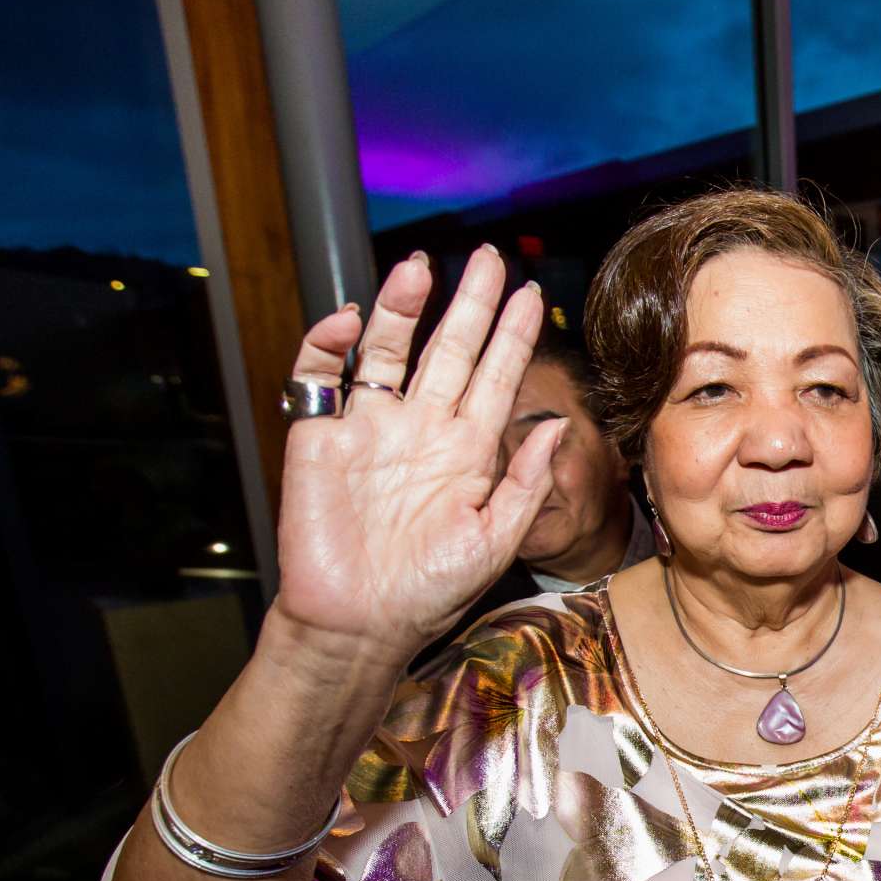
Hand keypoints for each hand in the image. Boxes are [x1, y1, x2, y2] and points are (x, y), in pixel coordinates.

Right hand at [272, 246, 564, 661]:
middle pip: (447, 349)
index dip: (511, 336)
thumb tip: (561, 424)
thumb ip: (525, 480)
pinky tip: (351, 320)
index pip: (495, 377)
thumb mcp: (496, 538)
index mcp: (466, 450)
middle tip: (488, 257)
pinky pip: (319, 376)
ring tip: (420, 267)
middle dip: (468, 303)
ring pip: (387, 350)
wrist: (361, 622)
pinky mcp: (319, 436)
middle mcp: (421, 429)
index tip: (532, 295)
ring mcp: (370, 428)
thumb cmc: (431, 591)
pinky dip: (328, 342)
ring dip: (401, 306)